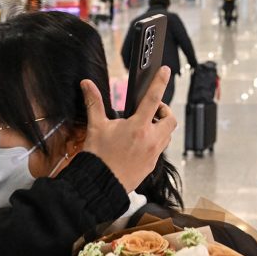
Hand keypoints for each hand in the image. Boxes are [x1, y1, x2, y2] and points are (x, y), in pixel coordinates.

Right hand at [80, 67, 175, 191]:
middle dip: (164, 111)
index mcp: (138, 127)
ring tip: (145, 126)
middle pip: (170, 119)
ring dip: (161, 126)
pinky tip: (140, 143)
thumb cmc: (98, 157)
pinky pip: (160, 149)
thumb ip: (94, 103)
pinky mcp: (151, 165)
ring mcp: (153, 154)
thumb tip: (86, 84)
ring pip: (167, 135)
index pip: (153, 98)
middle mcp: (150, 140)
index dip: (160, 81)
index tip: (165, 71)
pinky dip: (155, 141)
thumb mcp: (96, 127)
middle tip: (152, 109)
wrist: (100, 184)